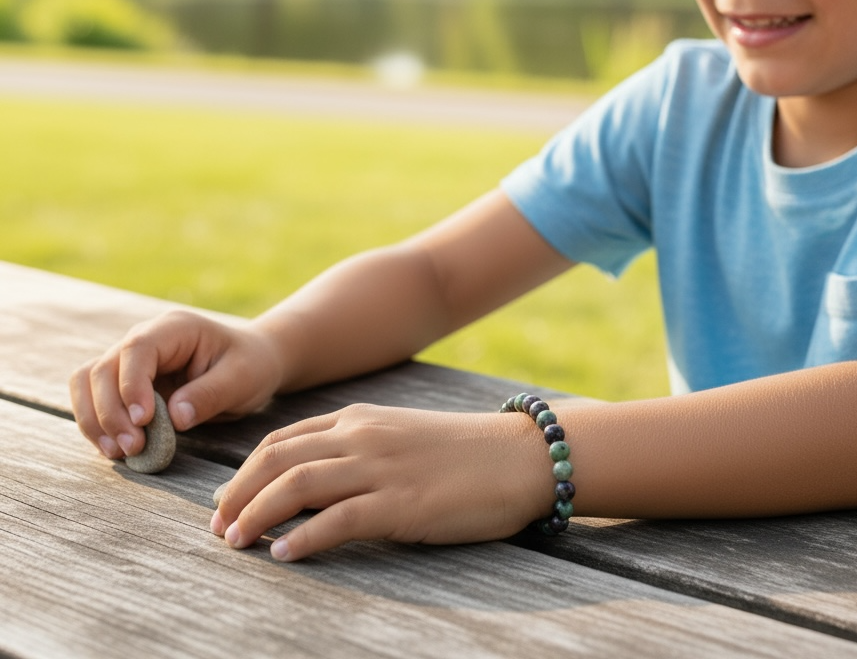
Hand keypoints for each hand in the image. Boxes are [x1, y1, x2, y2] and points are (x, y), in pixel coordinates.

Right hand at [69, 309, 284, 460]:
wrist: (252, 363)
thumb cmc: (250, 365)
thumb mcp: (242, 379)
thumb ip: (210, 394)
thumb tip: (175, 418)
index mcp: (175, 329)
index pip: (137, 349)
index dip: (131, 385)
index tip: (143, 421)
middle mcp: (145, 339)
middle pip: (103, 368)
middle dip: (110, 412)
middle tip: (133, 447)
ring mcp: (130, 360)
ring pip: (88, 383)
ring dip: (94, 420)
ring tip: (118, 452)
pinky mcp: (124, 382)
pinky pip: (93, 399)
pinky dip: (97, 424)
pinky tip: (116, 449)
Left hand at [210, 404, 552, 559]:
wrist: (520, 455)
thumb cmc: (463, 453)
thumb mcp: (402, 438)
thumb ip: (359, 450)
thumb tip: (314, 482)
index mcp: (361, 419)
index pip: (283, 440)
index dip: (245, 472)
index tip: (226, 501)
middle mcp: (363, 436)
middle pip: (278, 459)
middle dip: (238, 494)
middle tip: (218, 528)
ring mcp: (381, 468)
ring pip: (297, 484)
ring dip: (257, 514)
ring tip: (236, 542)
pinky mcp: (402, 503)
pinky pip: (339, 519)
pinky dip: (303, 537)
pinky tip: (284, 554)